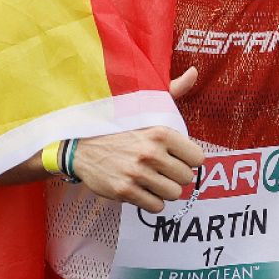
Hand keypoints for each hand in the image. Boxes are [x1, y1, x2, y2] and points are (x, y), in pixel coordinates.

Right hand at [75, 67, 204, 212]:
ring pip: (174, 194)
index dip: (189, 159)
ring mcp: (136, 173)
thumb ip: (174, 91)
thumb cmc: (120, 126)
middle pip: (187, 178)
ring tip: (153, 178)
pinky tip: (142, 188)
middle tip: (162, 169)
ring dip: (165, 189)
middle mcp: (150, 153)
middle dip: (177, 175)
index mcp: (161, 132)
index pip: (198, 158)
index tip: (177, 156)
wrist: (80, 145)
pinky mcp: (124, 191)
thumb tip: (195, 71)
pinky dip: (151, 200)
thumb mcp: (145, 105)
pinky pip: (156, 206)